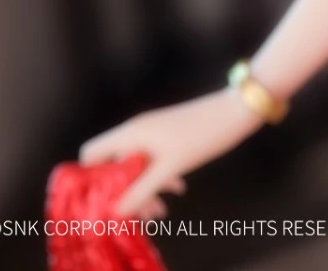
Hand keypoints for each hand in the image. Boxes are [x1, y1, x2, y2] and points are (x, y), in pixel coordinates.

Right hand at [79, 88, 264, 218]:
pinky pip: (154, 160)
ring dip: (144, 189)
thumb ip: (141, 190)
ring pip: (137, 165)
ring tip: (160, 212)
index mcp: (131, 134)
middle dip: (122, 192)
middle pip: (114, 165)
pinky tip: (178, 190)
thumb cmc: (203, 135)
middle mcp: (138, 130)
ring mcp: (154, 132)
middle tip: (140, 217)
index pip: (92, 153)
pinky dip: (160, 178)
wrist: (238, 110)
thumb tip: (115, 213)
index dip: (89, 178)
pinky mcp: (170, 136)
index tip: (101, 202)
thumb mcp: (171, 167)